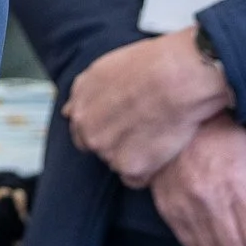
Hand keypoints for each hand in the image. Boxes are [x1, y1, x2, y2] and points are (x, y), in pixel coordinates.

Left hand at [63, 27, 232, 185]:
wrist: (178, 78)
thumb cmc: (152, 65)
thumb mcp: (106, 68)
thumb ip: (86, 93)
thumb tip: (68, 111)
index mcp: (81, 102)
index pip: (81, 129)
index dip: (103, 127)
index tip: (121, 125)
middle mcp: (88, 128)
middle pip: (98, 147)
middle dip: (116, 142)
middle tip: (143, 130)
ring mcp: (107, 150)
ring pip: (117, 163)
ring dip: (134, 155)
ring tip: (158, 135)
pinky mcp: (130, 167)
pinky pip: (136, 179)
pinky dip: (148, 171)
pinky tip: (162, 152)